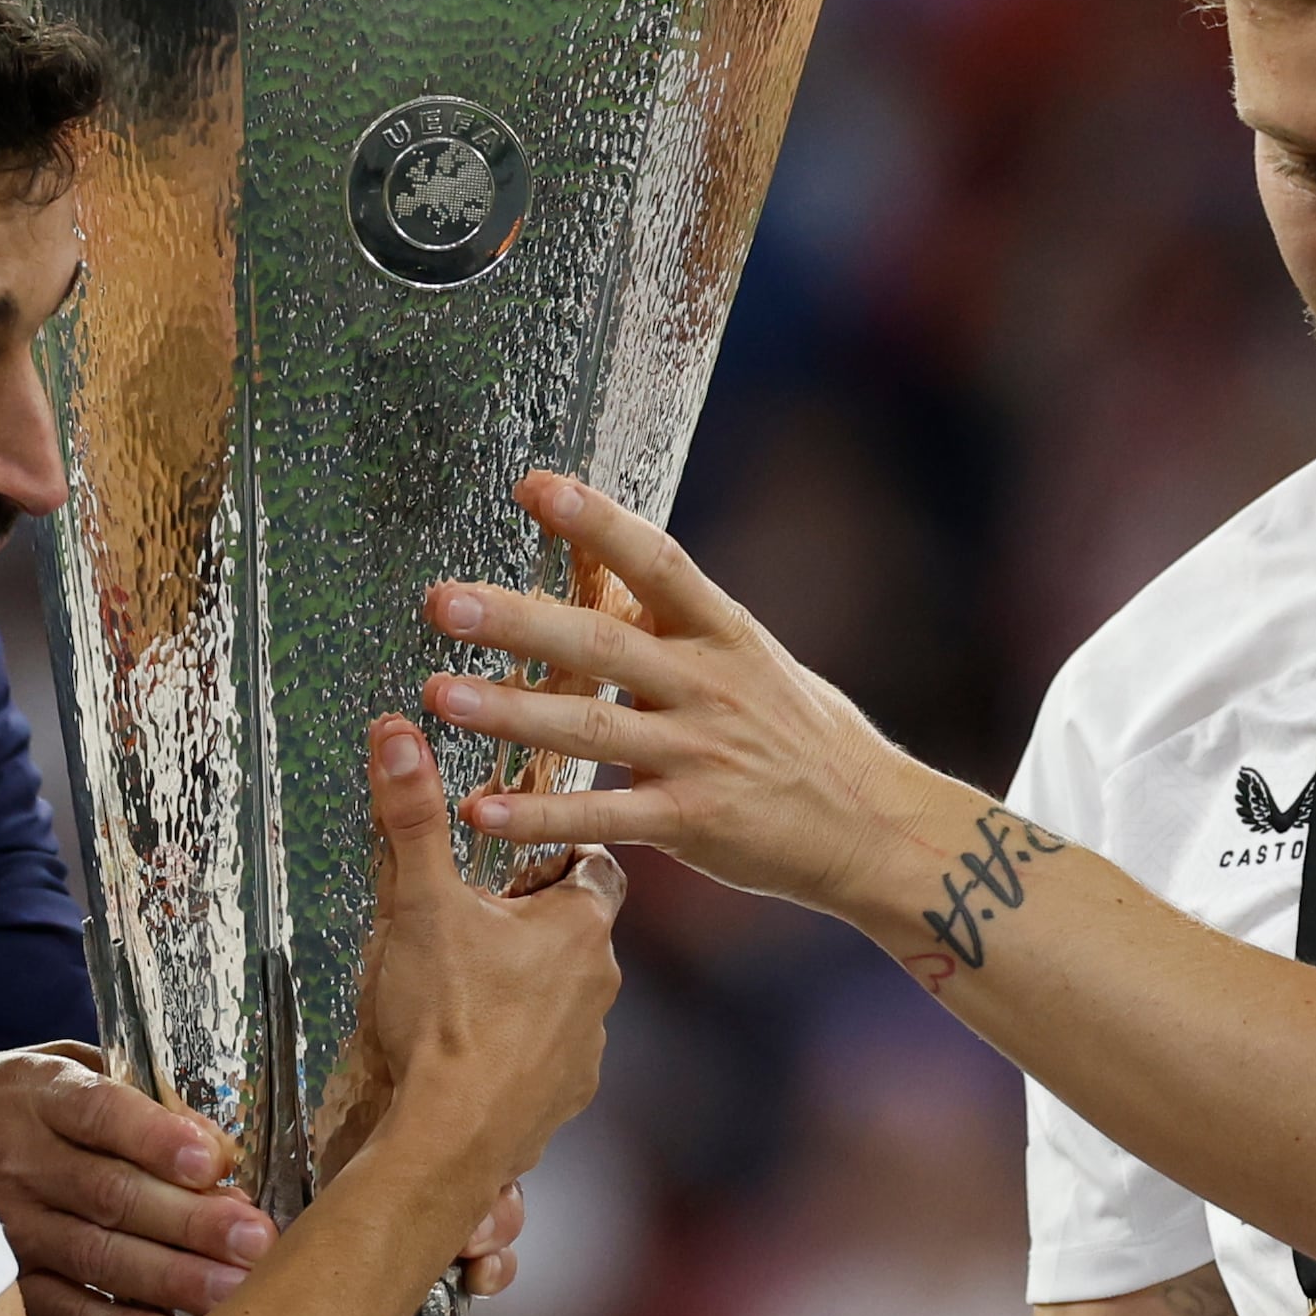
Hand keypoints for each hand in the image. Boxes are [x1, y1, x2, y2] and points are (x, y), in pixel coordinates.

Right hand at [0, 1047, 269, 1315]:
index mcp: (38, 1095)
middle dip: (188, 1220)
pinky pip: (63, 1310)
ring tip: (234, 1291)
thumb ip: (138, 1098)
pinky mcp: (1, 1285)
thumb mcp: (65, 1072)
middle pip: (109, 1193)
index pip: (99, 1112)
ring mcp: (4, 1228)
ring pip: (93, 1256)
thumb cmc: (19, 1109)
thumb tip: (219, 1145)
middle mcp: (17, 1161)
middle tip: (254, 1240)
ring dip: (170, 1277)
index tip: (214, 1162)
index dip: (157, 1139)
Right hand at [342, 712, 622, 1188]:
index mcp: (580, 926)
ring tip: (462, 989)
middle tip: (470, 921)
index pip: (595, 865)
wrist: (448, 1141)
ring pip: (561, 998)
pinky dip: (514, 1049)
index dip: (555, 854)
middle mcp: (601, 984)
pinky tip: (468, 1049)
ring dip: (522, 989)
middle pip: (573, 933)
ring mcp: (586, 1047)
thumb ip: (411, 817)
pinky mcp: (561, 1098)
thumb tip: (396, 734)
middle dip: (526, 924)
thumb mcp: (419, 903)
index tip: (514, 856)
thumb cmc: (444, 1020)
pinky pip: (544, 1058)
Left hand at [421, 473, 961, 923]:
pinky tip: (481, 809)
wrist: (877, 829)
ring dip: (510, 711)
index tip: (532, 485)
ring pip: (592, 727)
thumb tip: (607, 568)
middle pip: (603, 643)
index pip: (658, 561)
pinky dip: (540, 815)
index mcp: (728, 634)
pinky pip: (605, 816)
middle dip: (517, 620)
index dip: (596, 521)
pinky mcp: (696, 821)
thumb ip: (681, 625)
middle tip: (443, 602)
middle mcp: (713, 685)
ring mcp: (704, 754)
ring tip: (438, 694)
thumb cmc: (807, 741)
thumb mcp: (755, 663)